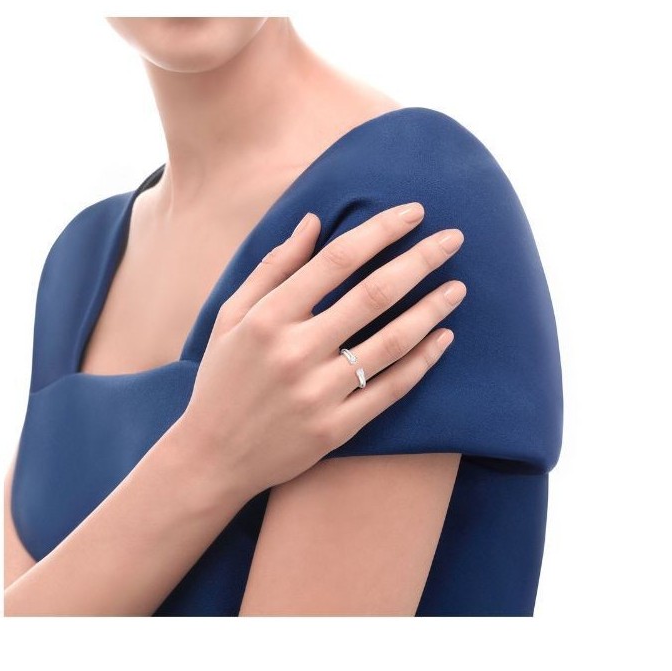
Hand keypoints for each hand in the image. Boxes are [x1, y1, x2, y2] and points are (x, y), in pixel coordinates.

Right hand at [178, 201, 465, 502]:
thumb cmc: (222, 379)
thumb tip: (312, 221)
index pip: (337, 260)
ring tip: (458, 287)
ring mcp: (318, 394)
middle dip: (420, 260)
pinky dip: (422, 362)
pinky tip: (443, 338)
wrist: (213, 458)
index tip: (414, 212)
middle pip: (373, 295)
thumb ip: (273, 268)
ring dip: (431, 310)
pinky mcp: (336, 429)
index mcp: (267, 318)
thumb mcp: (230, 317)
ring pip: (391, 342)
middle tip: (454, 238)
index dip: (380, 231)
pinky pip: (390, 389)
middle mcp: (295, 352)